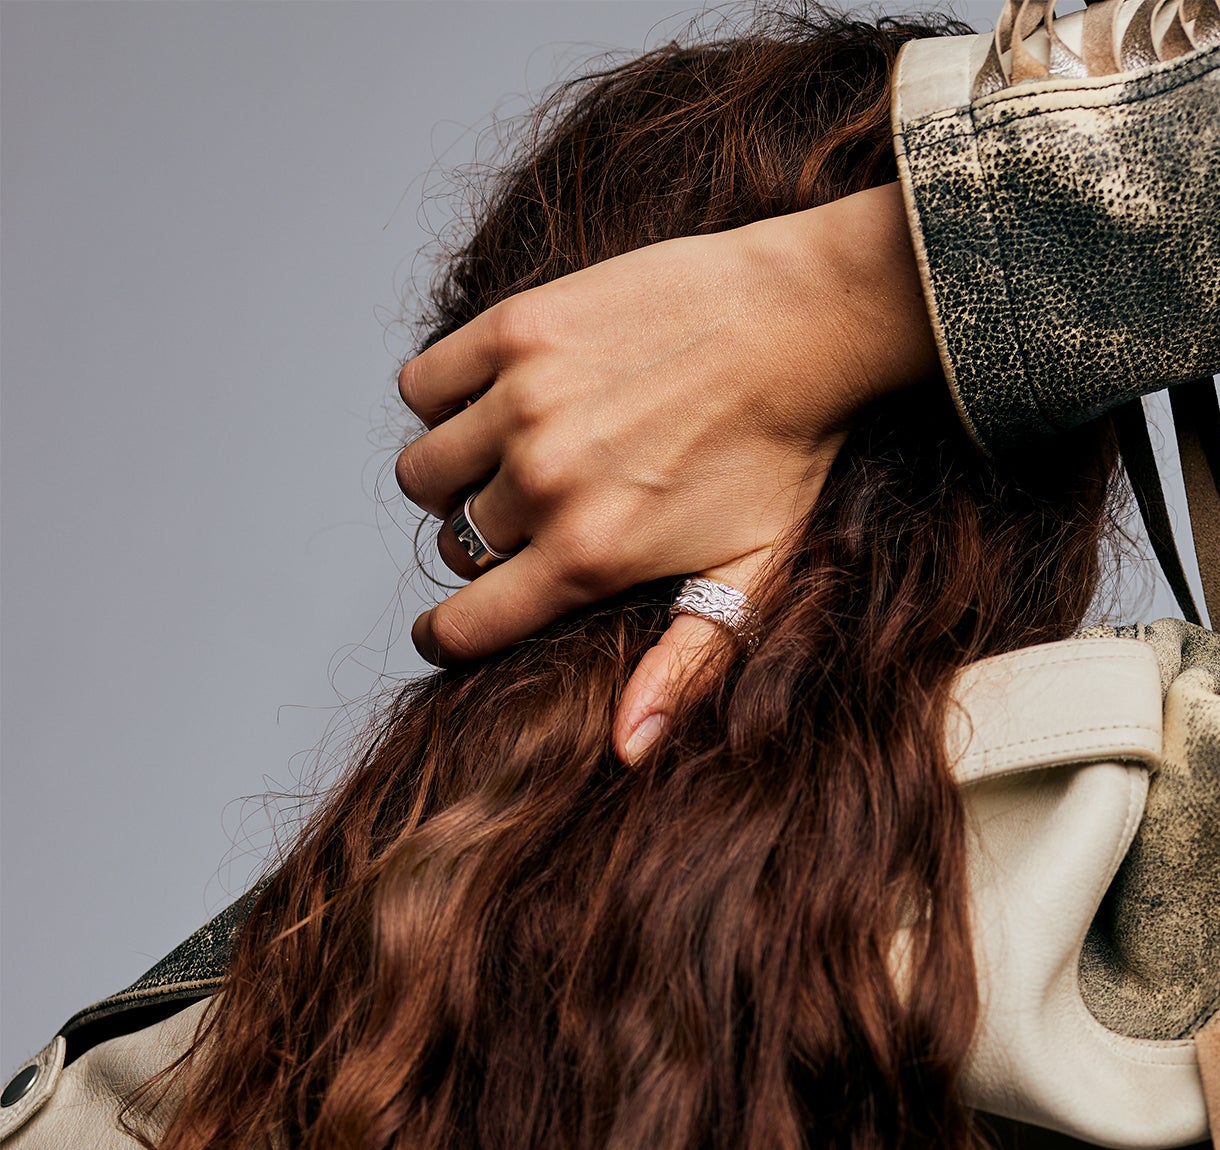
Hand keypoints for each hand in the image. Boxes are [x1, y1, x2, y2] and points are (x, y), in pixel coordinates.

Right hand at [394, 180, 938, 757]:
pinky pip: (420, 385)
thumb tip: (627, 753)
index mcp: (589, 557)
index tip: (450, 633)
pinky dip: (439, 400)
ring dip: (452, 478)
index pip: (463, 627)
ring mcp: (523, 402)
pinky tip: (494, 403)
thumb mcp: (748, 578)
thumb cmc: (782, 457)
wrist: (798, 326)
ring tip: (508, 465)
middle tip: (536, 520)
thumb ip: (682, 667)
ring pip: (423, 470)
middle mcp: (545, 483)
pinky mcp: (515, 331)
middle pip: (452, 544)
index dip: (448, 640)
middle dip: (483, 546)